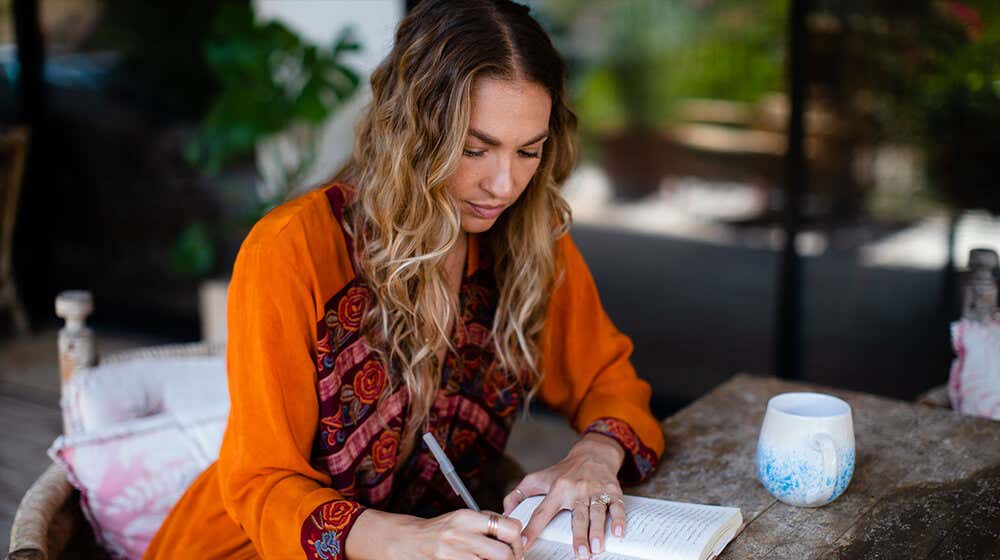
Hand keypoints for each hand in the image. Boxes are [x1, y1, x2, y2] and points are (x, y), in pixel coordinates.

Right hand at [349, 508, 524, 559]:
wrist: (405, 541)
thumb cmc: (435, 531)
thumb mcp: (460, 519)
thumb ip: (485, 522)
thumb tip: (514, 531)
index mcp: (467, 517)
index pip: (509, 527)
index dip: (518, 540)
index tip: (517, 546)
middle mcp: (461, 534)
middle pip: (504, 553)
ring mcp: (453, 553)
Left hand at [502, 433, 626, 558]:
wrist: (592, 453)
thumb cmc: (563, 471)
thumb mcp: (538, 478)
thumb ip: (518, 494)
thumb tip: (505, 511)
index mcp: (557, 489)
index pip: (542, 512)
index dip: (532, 529)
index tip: (524, 544)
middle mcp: (576, 490)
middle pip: (577, 515)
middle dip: (579, 535)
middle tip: (580, 554)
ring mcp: (595, 491)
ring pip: (597, 512)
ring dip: (598, 531)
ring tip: (597, 548)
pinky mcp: (612, 491)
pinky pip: (617, 506)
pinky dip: (619, 520)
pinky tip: (619, 533)